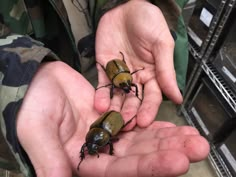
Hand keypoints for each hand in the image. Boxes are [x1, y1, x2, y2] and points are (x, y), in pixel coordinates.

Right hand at [17, 62, 208, 176]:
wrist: (39, 81)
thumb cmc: (33, 104)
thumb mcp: (37, 130)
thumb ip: (50, 159)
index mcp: (82, 160)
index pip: (118, 170)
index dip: (147, 167)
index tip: (175, 162)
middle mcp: (99, 151)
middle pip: (138, 156)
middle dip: (167, 153)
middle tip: (196, 148)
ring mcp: (108, 134)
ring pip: (142, 140)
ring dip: (168, 140)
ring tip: (192, 138)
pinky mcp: (113, 118)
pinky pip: (138, 124)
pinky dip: (156, 126)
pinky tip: (174, 128)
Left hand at [95, 0, 182, 127]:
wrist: (127, 8)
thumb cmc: (149, 22)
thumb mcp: (162, 44)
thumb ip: (167, 70)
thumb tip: (177, 97)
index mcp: (153, 75)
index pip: (152, 97)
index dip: (148, 109)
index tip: (144, 121)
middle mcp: (136, 78)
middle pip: (133, 100)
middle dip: (129, 113)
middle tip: (125, 125)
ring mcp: (119, 75)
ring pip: (117, 96)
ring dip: (114, 108)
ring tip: (110, 120)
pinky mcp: (105, 68)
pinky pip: (102, 84)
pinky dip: (100, 95)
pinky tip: (99, 105)